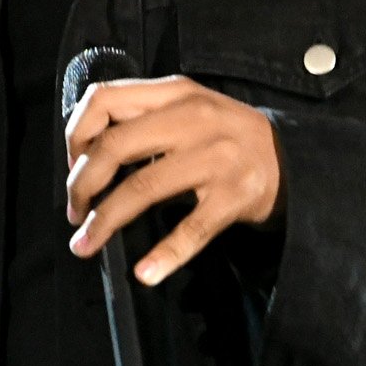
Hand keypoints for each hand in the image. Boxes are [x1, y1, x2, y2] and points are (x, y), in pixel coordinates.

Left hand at [64, 76, 282, 285]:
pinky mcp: (234, 196)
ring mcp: (216, 157)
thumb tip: (83, 153)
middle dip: (81, 184)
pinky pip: (191, 229)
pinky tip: (144, 273)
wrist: (292, 159)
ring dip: (105, 221)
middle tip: (74, 211)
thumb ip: (143, 116)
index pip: (105, 99)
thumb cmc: (227, 135)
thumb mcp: (188, 106)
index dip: (76, 134)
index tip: (73, 164)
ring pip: (142, 187)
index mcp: (174, 92)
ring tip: (85, 244)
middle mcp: (193, 118)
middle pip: (115, 146)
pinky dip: (164, 255)